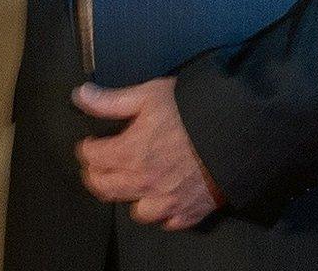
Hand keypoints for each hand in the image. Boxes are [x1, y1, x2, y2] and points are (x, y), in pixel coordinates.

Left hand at [73, 79, 224, 230]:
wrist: (237, 133)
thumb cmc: (192, 112)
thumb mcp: (148, 96)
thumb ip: (111, 101)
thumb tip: (79, 95)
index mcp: (130, 153)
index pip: (91, 158)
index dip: (88, 148)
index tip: (91, 143)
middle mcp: (144, 182)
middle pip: (105, 188)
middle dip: (97, 175)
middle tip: (102, 165)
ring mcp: (168, 201)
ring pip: (136, 212)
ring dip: (131, 198)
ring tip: (133, 183)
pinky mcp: (191, 211)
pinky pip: (168, 222)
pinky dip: (163, 214)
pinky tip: (163, 199)